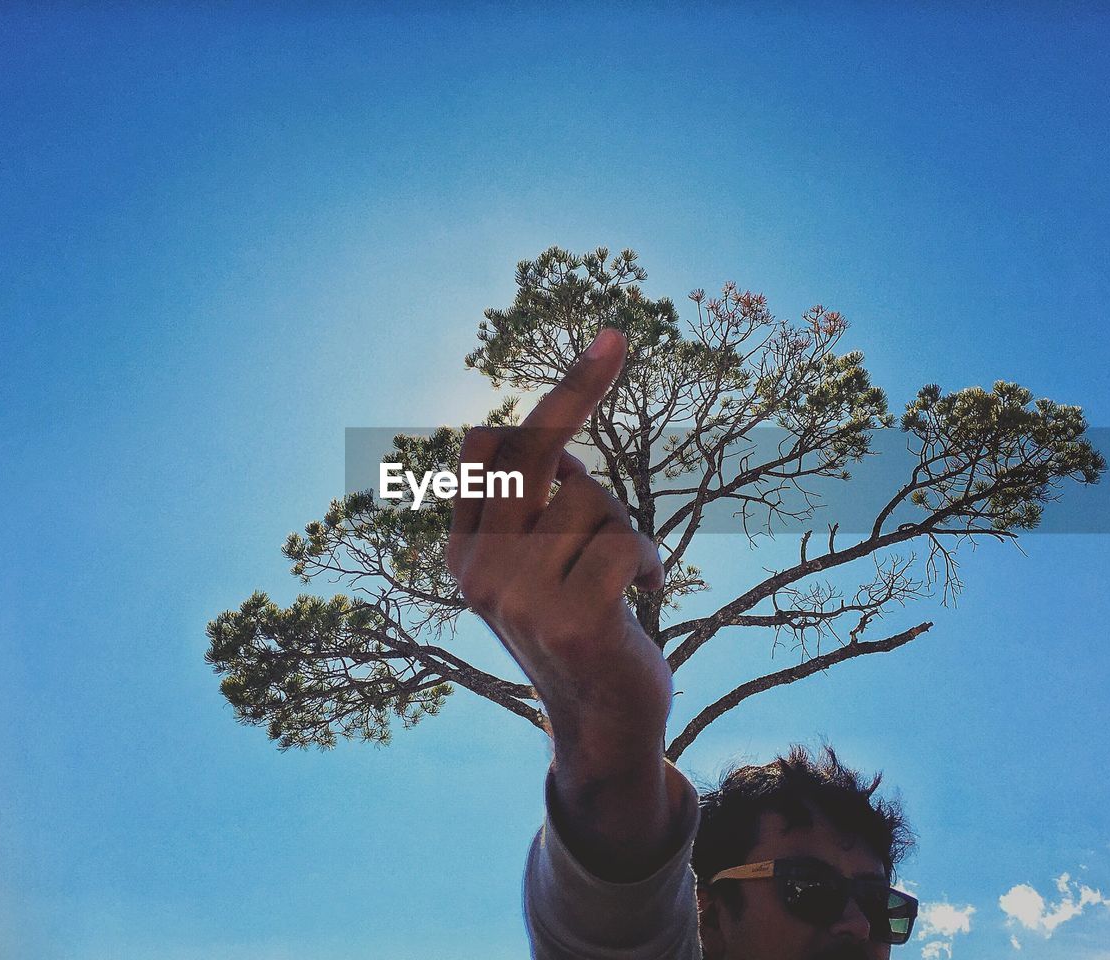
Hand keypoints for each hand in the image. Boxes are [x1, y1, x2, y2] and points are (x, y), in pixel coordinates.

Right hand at [446, 327, 671, 764]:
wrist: (600, 726)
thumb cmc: (579, 629)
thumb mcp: (537, 568)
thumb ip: (531, 510)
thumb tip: (557, 441)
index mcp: (462, 550)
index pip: (491, 448)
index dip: (551, 399)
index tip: (604, 347)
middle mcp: (476, 569)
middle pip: (534, 450)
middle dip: (576, 390)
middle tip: (615, 337)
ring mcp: (516, 596)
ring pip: (591, 500)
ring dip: (624, 529)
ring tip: (624, 575)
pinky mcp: (568, 618)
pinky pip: (624, 542)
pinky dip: (647, 563)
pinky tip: (644, 595)